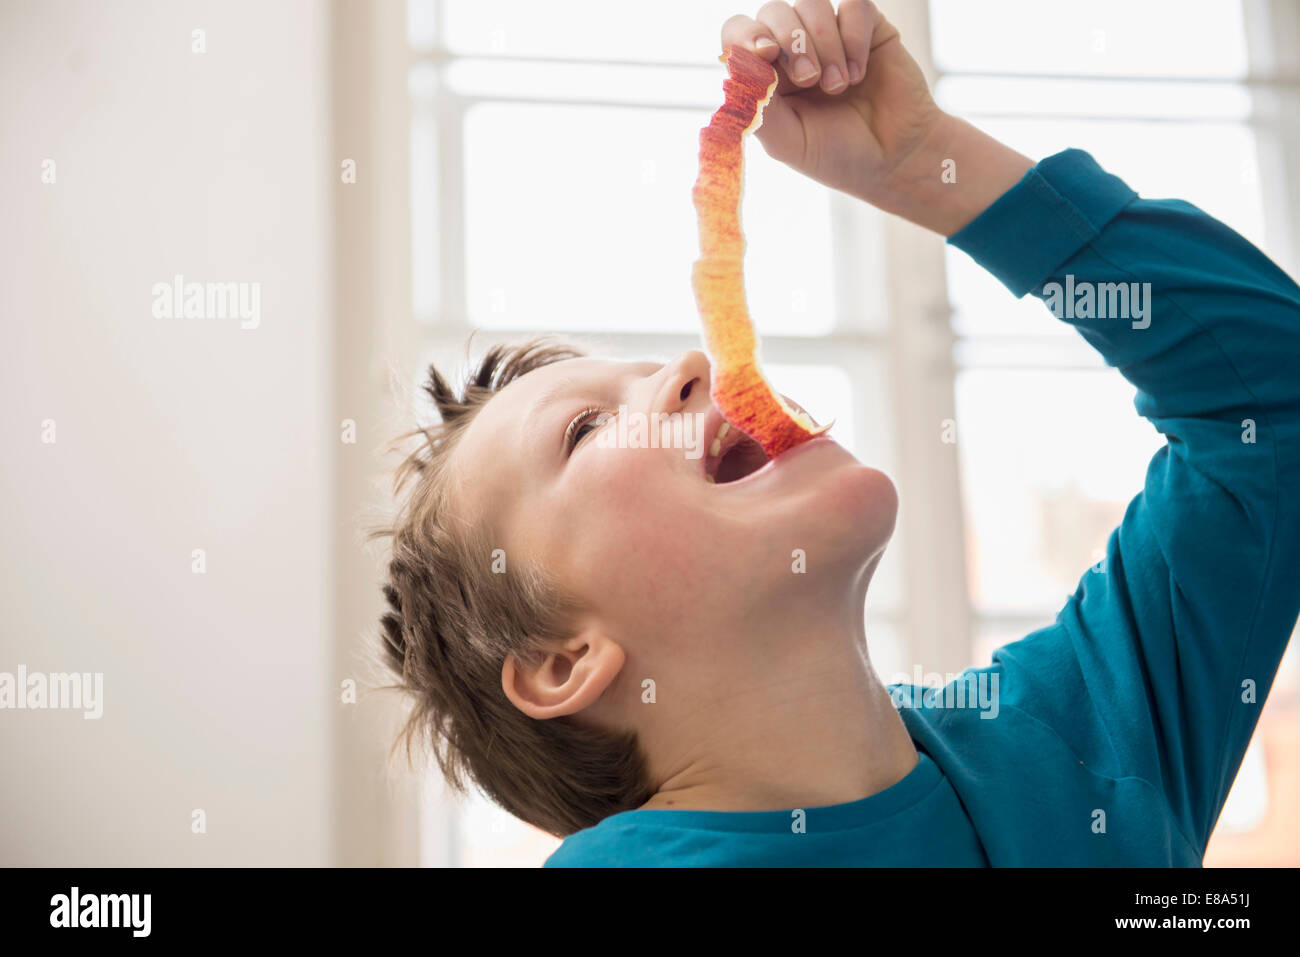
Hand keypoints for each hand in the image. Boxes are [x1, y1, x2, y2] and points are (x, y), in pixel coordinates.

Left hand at [720, 1, 1035, 235]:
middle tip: (809, 80)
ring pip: (812, 4)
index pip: (739, 35)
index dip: (746, 35)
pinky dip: (853, 38)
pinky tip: (859, 73)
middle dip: (791, 42)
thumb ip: (759, 110)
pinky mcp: (867, 28)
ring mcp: (829, 36)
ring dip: (823, 44)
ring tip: (839, 86)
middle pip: (774, 12)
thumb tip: (735, 69)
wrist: (894, 159)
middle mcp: (793, 51)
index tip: (765, 53)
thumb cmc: (838, 155)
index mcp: (766, 75)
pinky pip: (853, 7)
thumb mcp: (789, 143)